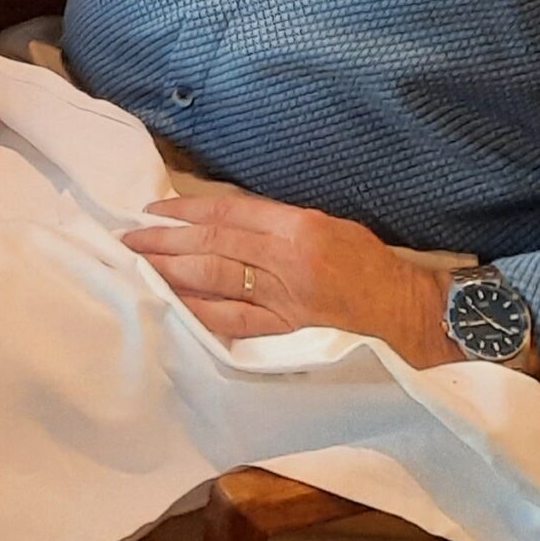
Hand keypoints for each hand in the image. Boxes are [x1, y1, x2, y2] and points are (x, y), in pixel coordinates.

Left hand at [121, 187, 459, 369]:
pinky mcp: (288, 331)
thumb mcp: (326, 223)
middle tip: (130, 237)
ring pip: (217, 280)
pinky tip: (174, 306)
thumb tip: (226, 219)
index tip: (153, 209)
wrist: (409, 313)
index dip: (186, 210)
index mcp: (296, 225)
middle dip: (166, 241)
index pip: (227, 212)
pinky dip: (201, 313)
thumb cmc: (371, 264)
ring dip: (174, 273)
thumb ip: (278, 220)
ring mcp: (285, 298)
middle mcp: (286, 259)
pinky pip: (236, 322)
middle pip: (213, 244)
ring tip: (141, 266)